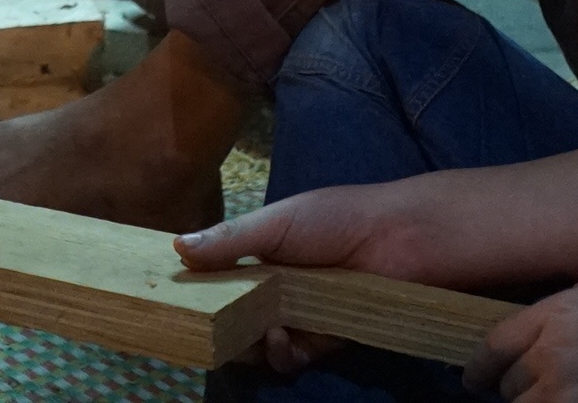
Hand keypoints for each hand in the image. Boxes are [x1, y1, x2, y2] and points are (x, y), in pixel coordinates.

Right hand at [175, 185, 448, 374]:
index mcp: (264, 253)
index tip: (179, 303)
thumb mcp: (278, 222)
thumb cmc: (338, 219)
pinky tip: (282, 342)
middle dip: (224, 327)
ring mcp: (301, 314)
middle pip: (237, 317)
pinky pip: (294, 357)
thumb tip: (175, 247)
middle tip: (216, 330)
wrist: (402, 240)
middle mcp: (278, 287)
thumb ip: (231, 240)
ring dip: (253, 345)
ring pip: (262, 342)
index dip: (202, 292)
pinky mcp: (325, 339)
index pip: (222, 279)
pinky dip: (282, 355)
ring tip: (261, 334)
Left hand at [470, 268, 577, 401]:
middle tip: (533, 391)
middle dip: (517, 388)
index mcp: (561, 311)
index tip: (476, 379)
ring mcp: (564, 389)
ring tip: (561, 397)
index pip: (497, 344)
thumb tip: (572, 291)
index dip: (480, 366)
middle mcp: (553, 350)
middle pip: (510, 382)